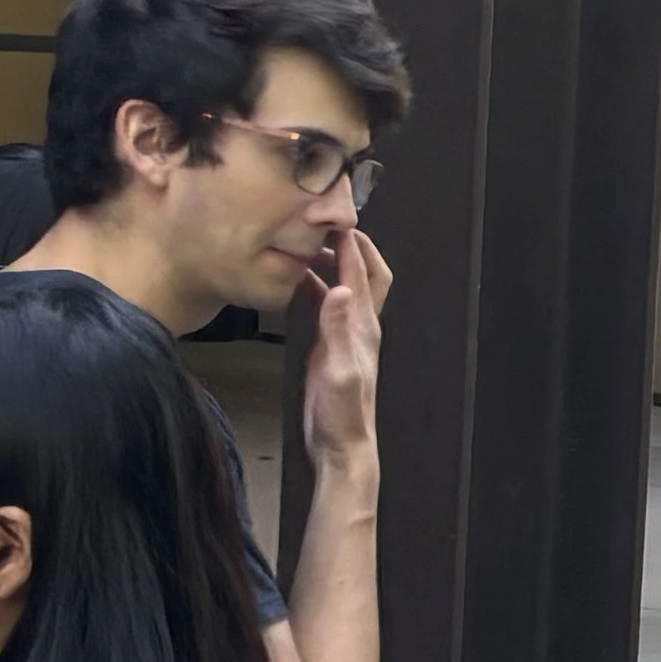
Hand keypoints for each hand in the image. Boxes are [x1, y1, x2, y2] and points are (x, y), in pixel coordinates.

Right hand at [299, 228, 388, 465]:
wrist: (340, 445)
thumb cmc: (342, 413)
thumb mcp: (338, 369)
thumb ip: (338, 330)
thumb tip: (342, 288)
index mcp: (364, 326)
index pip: (362, 272)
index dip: (350, 243)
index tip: (332, 216)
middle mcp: (361, 326)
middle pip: (363, 274)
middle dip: (347, 246)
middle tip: (319, 225)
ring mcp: (347, 336)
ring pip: (344, 288)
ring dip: (330, 265)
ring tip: (304, 246)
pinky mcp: (332, 348)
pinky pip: (326, 308)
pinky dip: (315, 289)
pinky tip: (295, 283)